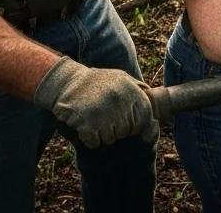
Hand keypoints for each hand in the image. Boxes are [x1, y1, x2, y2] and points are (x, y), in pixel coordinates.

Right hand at [34, 56, 157, 147]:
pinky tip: (85, 125)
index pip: (145, 117)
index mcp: (130, 90)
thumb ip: (138, 90)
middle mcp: (119, 100)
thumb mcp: (121, 78)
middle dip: (118, 129)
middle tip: (106, 118)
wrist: (67, 81)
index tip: (131, 126)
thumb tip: (154, 106)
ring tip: (95, 119)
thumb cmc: (97, 82)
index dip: (139, 125)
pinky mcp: (88, 124)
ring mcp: (104, 113)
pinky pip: (95, 143)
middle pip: (127, 131)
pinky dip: (90, 139)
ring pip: (111, 139)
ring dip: (103, 134)